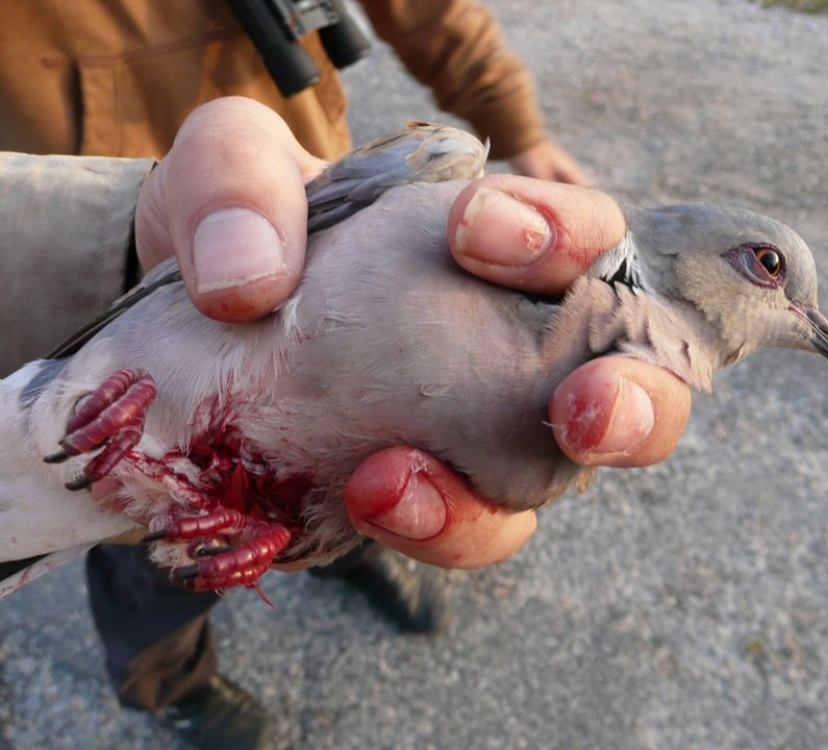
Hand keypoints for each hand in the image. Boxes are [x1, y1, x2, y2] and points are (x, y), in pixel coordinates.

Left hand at [133, 98, 689, 569]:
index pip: (585, 234)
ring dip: (498, 497)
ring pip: (551, 480)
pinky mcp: (434, 495)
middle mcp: (520, 341)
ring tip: (393, 481)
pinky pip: (463, 527)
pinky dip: (431, 525)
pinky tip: (366, 498)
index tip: (474, 236)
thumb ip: (235, 186)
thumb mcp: (225, 169)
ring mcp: (485, 428)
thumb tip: (248, 285)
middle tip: (588, 412)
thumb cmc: (243, 228)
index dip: (564, 233)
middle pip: (633, 381)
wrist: (191, 323)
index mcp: (506, 240)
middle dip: (634, 404)